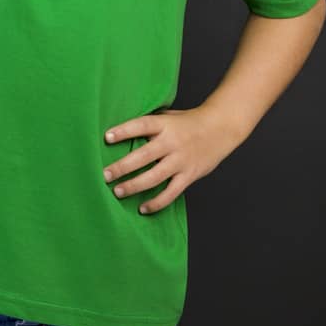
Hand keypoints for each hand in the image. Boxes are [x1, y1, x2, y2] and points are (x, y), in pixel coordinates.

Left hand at [101, 106, 237, 213]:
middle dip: (122, 167)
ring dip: (134, 186)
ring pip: (154, 177)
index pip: (142, 126)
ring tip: (117, 192)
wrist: (220, 128)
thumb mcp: (168, 117)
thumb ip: (150, 126)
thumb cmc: (188, 122)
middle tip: (105, 175)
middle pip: (144, 156)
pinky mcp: (189, 175)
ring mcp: (181, 161)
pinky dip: (156, 203)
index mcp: (165, 125)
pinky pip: (171, 193)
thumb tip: (122, 133)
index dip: (124, 131)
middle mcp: (172, 143)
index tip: (106, 137)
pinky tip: (142, 208)